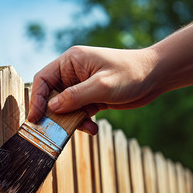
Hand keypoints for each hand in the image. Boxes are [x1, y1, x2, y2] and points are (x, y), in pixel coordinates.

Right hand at [28, 45, 158, 133]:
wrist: (156, 76)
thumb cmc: (130, 73)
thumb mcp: (102, 85)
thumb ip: (75, 96)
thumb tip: (52, 107)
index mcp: (70, 62)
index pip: (43, 79)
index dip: (37, 99)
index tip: (36, 118)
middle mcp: (72, 73)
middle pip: (51, 95)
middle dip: (54, 113)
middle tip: (55, 130)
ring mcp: (82, 86)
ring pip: (64, 107)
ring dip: (71, 120)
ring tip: (85, 127)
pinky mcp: (91, 98)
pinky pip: (78, 112)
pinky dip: (82, 122)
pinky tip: (93, 128)